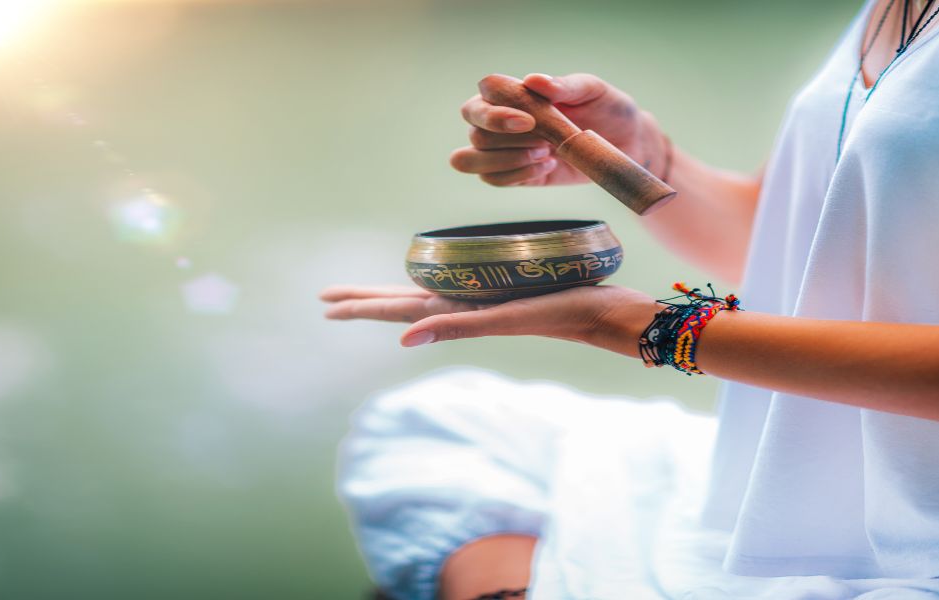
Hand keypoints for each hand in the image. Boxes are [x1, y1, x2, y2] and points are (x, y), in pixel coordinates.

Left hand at [320, 284, 658, 355]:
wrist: (612, 315)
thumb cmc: (567, 311)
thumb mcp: (509, 317)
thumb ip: (459, 326)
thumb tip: (404, 339)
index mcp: (461, 312)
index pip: (399, 308)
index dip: (362, 306)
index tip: (327, 304)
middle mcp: (467, 306)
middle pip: (403, 302)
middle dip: (365, 300)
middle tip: (327, 298)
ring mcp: (484, 299)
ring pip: (424, 296)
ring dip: (391, 295)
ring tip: (363, 294)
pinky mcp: (504, 290)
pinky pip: (455, 287)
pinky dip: (432, 285)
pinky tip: (430, 285)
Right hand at [449, 73, 666, 186]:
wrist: (626, 143)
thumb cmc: (608, 109)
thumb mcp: (594, 90)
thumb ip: (565, 85)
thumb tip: (534, 80)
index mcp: (517, 91)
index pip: (486, 90)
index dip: (497, 108)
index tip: (530, 120)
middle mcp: (502, 119)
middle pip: (474, 129)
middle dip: (505, 139)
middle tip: (544, 140)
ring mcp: (504, 149)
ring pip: (471, 158)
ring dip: (507, 160)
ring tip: (545, 154)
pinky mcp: (514, 174)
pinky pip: (492, 180)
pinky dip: (516, 176)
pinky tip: (546, 167)